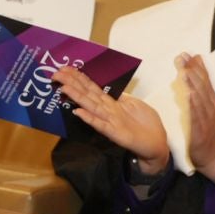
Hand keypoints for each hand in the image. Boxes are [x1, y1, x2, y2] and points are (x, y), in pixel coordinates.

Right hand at [51, 64, 169, 176]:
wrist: (157, 145)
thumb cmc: (147, 126)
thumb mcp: (135, 105)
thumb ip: (122, 98)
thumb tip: (110, 90)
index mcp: (112, 104)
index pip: (92, 88)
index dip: (80, 78)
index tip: (66, 68)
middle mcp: (108, 111)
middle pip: (87, 94)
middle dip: (72, 83)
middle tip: (57, 73)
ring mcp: (110, 122)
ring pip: (91, 107)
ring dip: (77, 97)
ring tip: (64, 88)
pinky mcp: (116, 133)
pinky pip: (101, 125)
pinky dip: (89, 118)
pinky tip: (78, 112)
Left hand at [179, 54, 214, 182]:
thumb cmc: (207, 132)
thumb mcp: (204, 110)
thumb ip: (198, 93)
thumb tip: (189, 75)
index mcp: (211, 101)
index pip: (204, 80)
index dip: (197, 67)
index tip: (188, 54)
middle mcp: (210, 107)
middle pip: (201, 85)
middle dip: (192, 70)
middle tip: (183, 57)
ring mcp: (206, 118)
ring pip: (200, 98)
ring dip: (193, 84)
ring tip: (184, 72)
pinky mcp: (201, 130)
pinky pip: (197, 116)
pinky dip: (194, 105)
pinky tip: (189, 96)